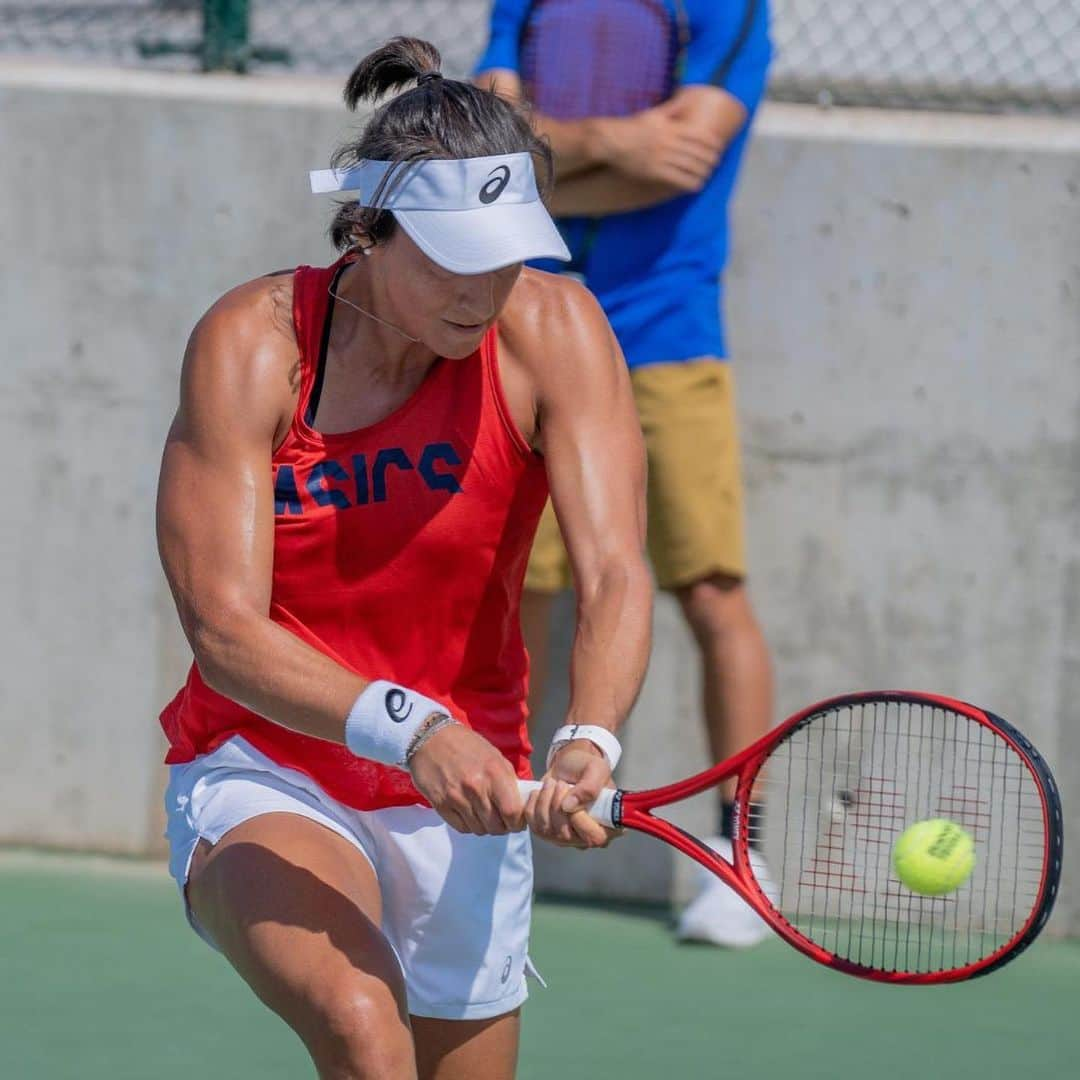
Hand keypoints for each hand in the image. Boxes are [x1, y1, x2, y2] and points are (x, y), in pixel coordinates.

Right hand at [408, 723, 525, 834]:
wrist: (430, 738)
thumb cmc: (465, 745)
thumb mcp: (494, 755)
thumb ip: (507, 779)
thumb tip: (519, 802)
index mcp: (494, 772)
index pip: (512, 812)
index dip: (517, 822)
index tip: (517, 821)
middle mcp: (476, 787)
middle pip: (496, 826)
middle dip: (502, 826)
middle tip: (500, 820)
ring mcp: (457, 797)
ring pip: (479, 829)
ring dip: (485, 826)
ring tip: (484, 815)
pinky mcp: (441, 805)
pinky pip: (462, 827)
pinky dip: (469, 825)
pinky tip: (469, 814)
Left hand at [524, 740, 618, 849]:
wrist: (567, 766)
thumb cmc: (585, 767)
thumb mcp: (595, 768)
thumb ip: (589, 787)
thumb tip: (569, 807)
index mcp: (608, 826)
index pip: (594, 837)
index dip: (579, 819)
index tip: (570, 794)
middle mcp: (587, 837)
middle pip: (566, 836)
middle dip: (556, 805)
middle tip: (559, 784)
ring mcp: (566, 838)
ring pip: (548, 831)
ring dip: (544, 803)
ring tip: (551, 784)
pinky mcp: (548, 833)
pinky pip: (534, 827)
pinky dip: (532, 807)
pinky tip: (539, 793)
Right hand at [592, 108, 721, 191]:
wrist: (612, 141)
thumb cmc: (633, 127)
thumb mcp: (654, 114)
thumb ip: (672, 110)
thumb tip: (686, 99)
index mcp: (671, 128)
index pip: (699, 136)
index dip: (712, 143)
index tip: (719, 147)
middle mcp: (668, 143)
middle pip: (697, 153)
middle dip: (711, 160)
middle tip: (716, 163)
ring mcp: (662, 158)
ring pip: (690, 167)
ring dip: (703, 173)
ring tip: (708, 175)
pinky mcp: (655, 172)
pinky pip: (678, 179)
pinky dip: (690, 183)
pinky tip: (696, 185)